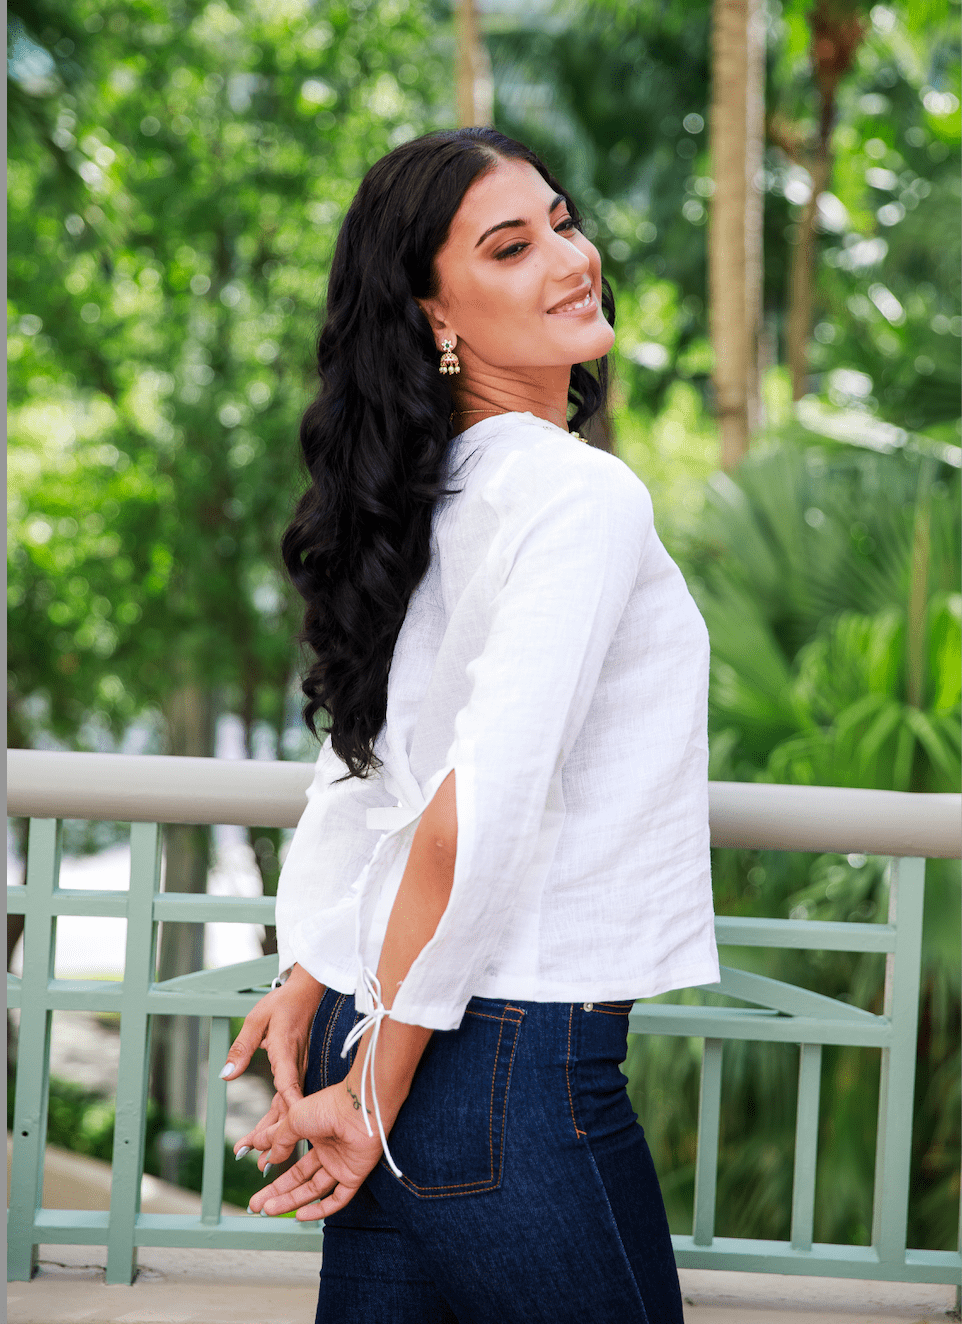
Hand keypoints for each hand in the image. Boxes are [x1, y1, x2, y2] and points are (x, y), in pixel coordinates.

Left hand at [224, 964, 323, 1156]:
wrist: (306, 993)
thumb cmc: (281, 1003)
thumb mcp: (256, 1019)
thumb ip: (241, 1047)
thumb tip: (226, 1074)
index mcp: (286, 1054)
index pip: (287, 1088)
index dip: (286, 1115)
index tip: (280, 1139)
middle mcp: (296, 1068)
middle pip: (286, 1109)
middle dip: (274, 1138)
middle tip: (259, 1165)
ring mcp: (299, 1071)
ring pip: (288, 1109)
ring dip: (275, 1135)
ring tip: (262, 1161)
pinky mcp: (297, 1072)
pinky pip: (289, 1101)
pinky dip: (280, 1121)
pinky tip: (272, 1137)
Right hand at [246, 1080, 387, 1220]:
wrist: (360, 1107)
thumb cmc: (329, 1105)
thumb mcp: (295, 1119)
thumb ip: (280, 1140)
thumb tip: (268, 1158)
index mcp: (315, 1132)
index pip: (290, 1155)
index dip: (273, 1166)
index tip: (257, 1174)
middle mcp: (328, 1150)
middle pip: (299, 1177)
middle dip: (276, 1192)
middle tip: (255, 1205)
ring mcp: (341, 1164)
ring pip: (313, 1190)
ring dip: (290, 1201)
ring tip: (268, 1210)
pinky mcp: (353, 1176)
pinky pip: (337, 1199)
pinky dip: (319, 1210)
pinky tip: (299, 1215)